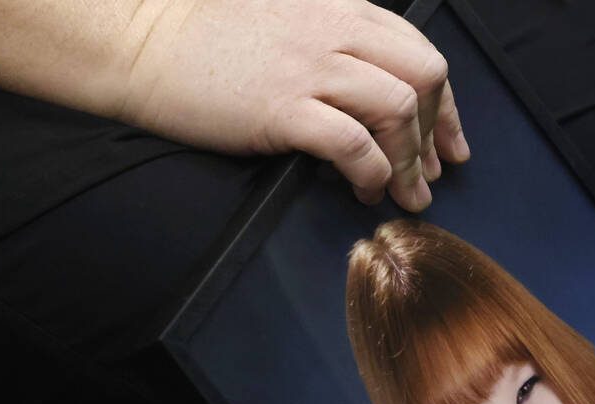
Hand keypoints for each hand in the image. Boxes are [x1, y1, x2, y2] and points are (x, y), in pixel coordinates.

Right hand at [119, 0, 468, 209]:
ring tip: (403, 194)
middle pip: (425, 76)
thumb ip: (338, 45)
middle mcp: (335, 31)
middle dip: (437, 132)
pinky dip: (373, 173)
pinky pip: (354, 145)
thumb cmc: (212, 41)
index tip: (450, 145)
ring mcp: (310, 67)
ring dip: (410, 161)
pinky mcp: (283, 107)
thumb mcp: (290, 22)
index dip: (447, 106)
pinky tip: (365, 191)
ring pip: (398, 109)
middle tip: (429, 175)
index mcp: (342, 10)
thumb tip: (381, 97)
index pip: (421, 52)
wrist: (144, 40)